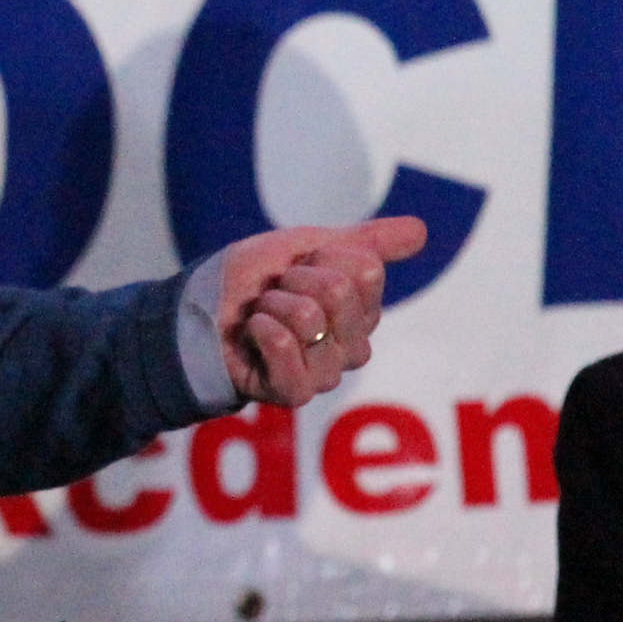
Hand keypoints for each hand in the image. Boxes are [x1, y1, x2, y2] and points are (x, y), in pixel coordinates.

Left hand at [217, 215, 427, 407]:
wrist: (200, 311)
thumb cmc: (254, 280)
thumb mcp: (308, 246)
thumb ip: (367, 243)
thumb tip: (422, 229)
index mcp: (364, 311)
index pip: (365, 269)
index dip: (322, 257)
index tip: (298, 267)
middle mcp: (353, 346)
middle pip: (341, 291)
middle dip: (295, 280)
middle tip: (275, 293)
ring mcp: (326, 372)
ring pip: (308, 317)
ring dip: (271, 304)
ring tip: (261, 315)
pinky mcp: (295, 392)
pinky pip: (287, 346)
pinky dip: (260, 328)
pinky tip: (252, 333)